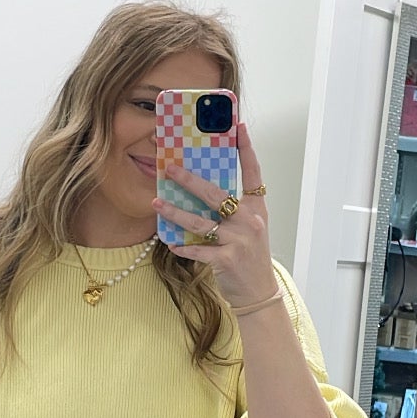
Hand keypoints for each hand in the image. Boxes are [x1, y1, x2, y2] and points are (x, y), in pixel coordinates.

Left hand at [151, 119, 274, 308]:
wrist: (259, 291)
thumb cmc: (250, 256)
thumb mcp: (249, 227)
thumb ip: (233, 209)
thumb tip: (202, 188)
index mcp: (256, 208)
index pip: (253, 172)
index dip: (247, 149)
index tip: (239, 127)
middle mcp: (250, 220)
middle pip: (216, 194)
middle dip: (190, 180)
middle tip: (170, 169)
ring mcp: (239, 240)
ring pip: (200, 222)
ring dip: (175, 212)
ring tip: (157, 202)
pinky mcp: (227, 259)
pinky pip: (198, 250)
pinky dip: (183, 247)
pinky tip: (170, 242)